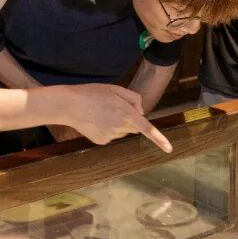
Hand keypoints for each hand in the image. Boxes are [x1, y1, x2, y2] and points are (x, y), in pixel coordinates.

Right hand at [35, 84, 172, 152]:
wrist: (68, 105)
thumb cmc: (92, 93)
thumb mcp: (116, 88)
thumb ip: (134, 98)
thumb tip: (141, 113)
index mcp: (126, 113)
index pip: (147, 128)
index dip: (159, 139)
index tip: (169, 149)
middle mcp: (120, 127)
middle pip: (134, 126)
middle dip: (129, 118)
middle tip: (113, 106)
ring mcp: (111, 136)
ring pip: (122, 131)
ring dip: (117, 123)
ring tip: (101, 112)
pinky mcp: (102, 141)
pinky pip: (111, 136)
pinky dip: (106, 129)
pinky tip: (95, 121)